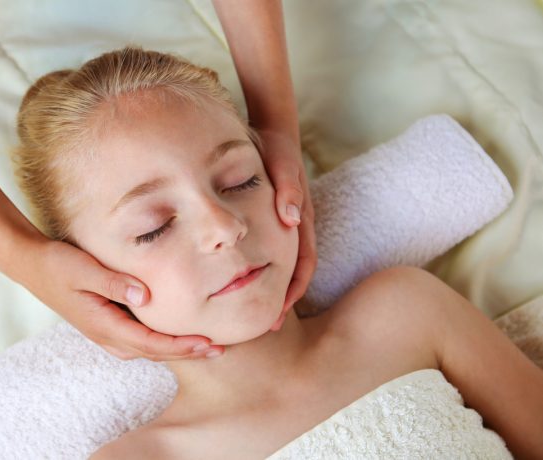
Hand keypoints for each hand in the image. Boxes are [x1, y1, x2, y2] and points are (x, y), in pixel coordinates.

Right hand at [17, 236, 224, 360]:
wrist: (31, 266)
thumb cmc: (57, 264)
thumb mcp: (84, 268)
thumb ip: (114, 283)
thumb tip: (146, 296)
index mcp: (104, 324)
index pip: (151, 342)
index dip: (181, 345)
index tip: (208, 343)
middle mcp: (105, 335)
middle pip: (153, 352)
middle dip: (187, 353)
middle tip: (220, 350)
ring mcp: (104, 333)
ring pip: (146, 350)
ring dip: (175, 351)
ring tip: (204, 347)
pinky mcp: (104, 325)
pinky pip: (138, 342)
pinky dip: (160, 344)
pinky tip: (173, 337)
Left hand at [255, 129, 317, 331]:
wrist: (272, 130)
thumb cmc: (276, 148)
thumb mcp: (283, 163)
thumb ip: (288, 189)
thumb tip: (290, 220)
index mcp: (301, 219)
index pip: (304, 264)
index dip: (293, 291)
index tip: (276, 315)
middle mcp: (296, 227)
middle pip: (295, 273)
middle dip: (283, 300)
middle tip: (266, 327)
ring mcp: (286, 225)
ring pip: (282, 266)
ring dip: (272, 289)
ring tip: (254, 313)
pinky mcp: (273, 221)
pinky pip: (271, 253)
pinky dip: (262, 271)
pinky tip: (242, 282)